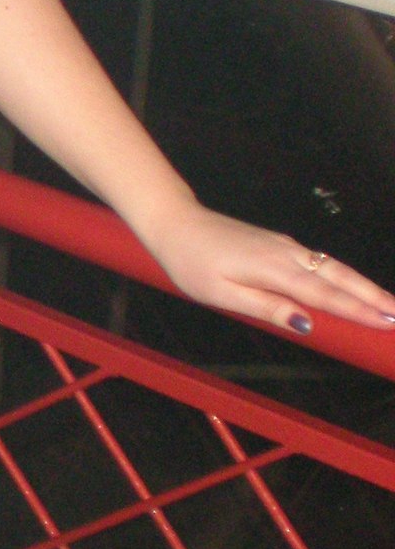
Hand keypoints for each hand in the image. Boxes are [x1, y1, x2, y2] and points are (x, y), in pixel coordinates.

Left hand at [144, 198, 394, 338]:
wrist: (175, 224)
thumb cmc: (192, 263)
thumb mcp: (222, 294)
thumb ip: (267, 307)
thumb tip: (307, 324)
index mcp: (272, 268)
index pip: (324, 294)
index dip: (357, 310)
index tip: (386, 323)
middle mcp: (285, 253)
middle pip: (338, 276)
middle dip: (372, 297)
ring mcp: (284, 246)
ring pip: (331, 267)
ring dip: (361, 286)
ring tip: (387, 306)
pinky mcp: (279, 244)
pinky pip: (318, 262)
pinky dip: (341, 276)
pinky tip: (352, 288)